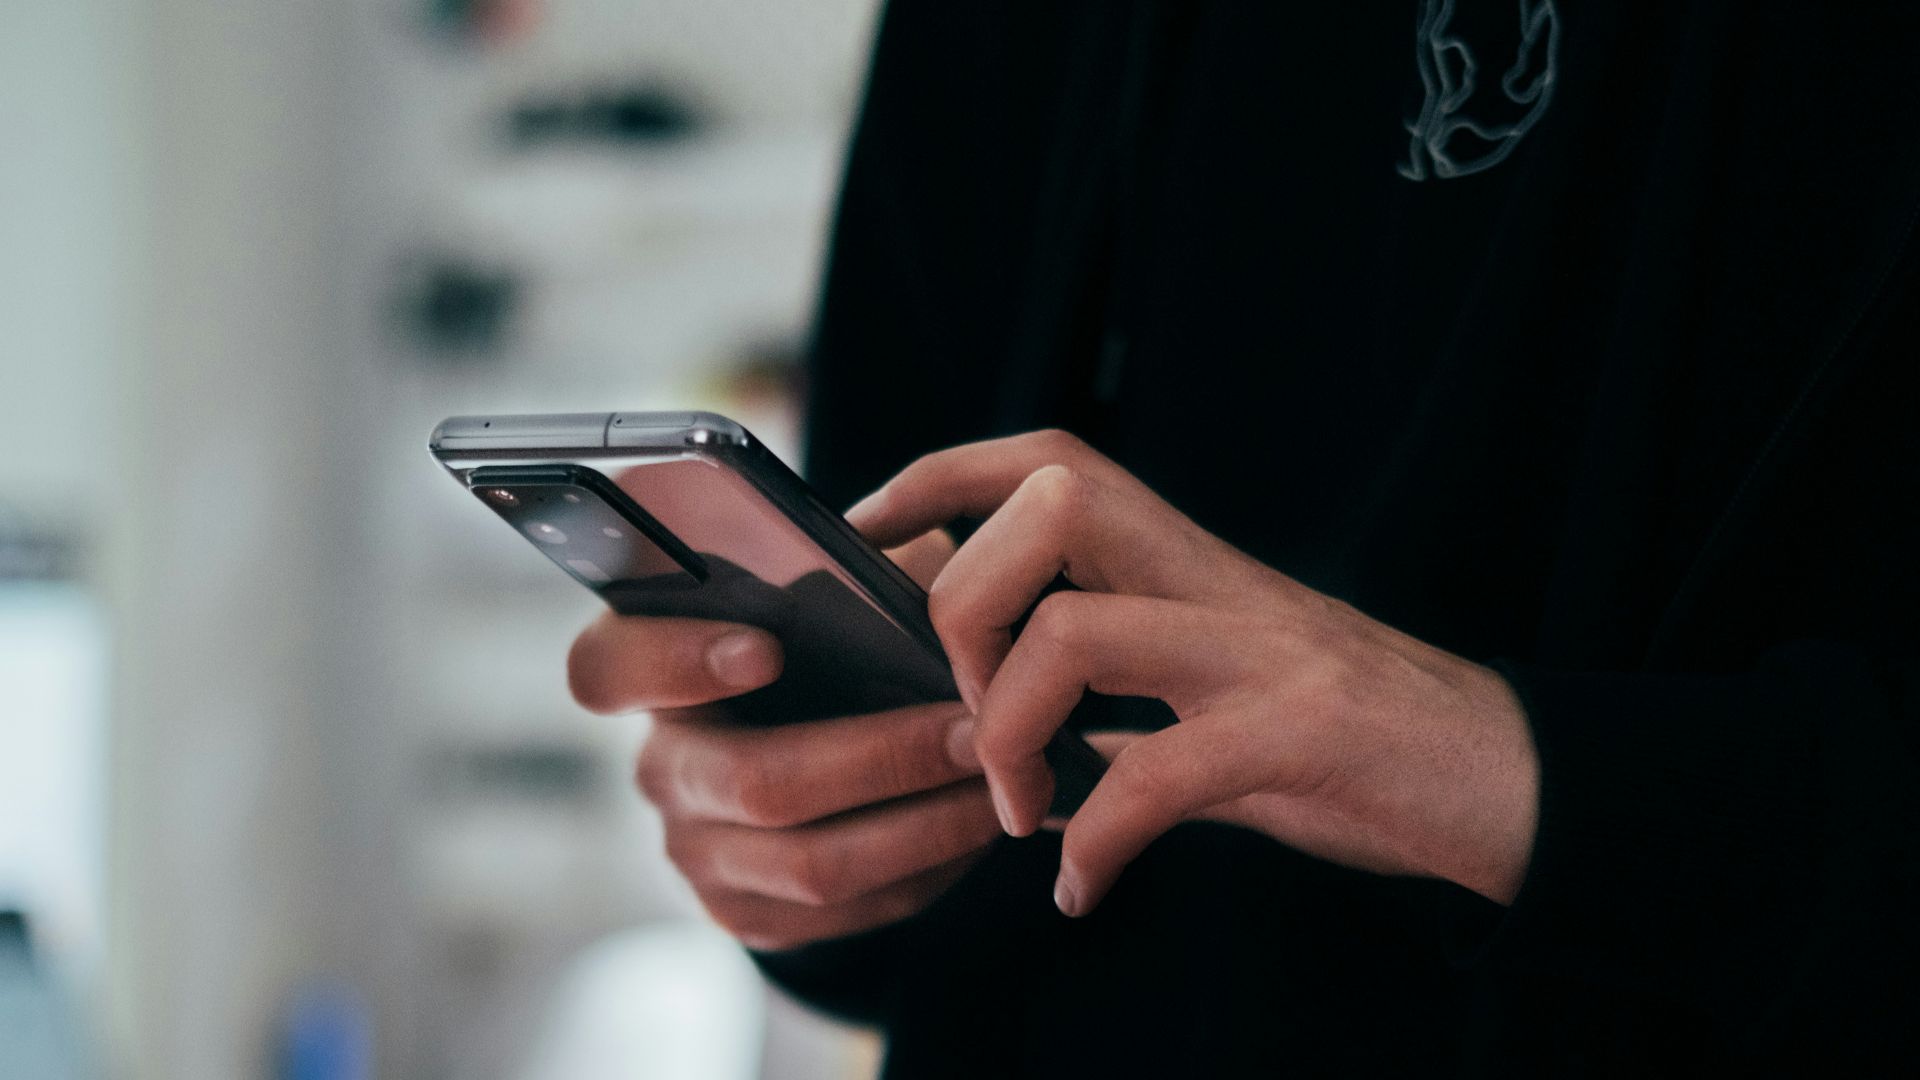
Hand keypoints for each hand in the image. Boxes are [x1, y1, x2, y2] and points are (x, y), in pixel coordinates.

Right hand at [568, 532, 998, 950]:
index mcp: (651, 667)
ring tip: (1001, 781)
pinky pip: (846, 911)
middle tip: (975, 730)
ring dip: (925, 824)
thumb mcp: (836, 585)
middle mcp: (661, 766)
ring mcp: (697, 851)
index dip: (676, 661)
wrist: (823, 736)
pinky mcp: (748, 913)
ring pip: (813, 863)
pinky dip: (926, 869)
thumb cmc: (831, 638)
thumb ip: (855, 569)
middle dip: (883, 758)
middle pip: (755, 782)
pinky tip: (977, 825)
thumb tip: (919, 575)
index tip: (766, 647)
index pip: (609, 667)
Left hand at [847, 430, 1539, 916]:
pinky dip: (1098, 840)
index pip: (1048, 461)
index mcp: (1188, 564)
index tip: (868, 537)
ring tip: (1019, 810)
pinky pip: (1160, 775)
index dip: (940, 478)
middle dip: (964, 606)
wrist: (1506, 779)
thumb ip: (1122, 700)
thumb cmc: (1351, 741)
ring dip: (1011, 732)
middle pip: (1049, 506)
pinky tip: (1083, 887)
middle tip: (968, 715)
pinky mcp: (1301, 734)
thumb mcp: (1218, 698)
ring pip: (1078, 631)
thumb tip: (1006, 730)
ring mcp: (1261, 651)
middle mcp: (1217, 583)